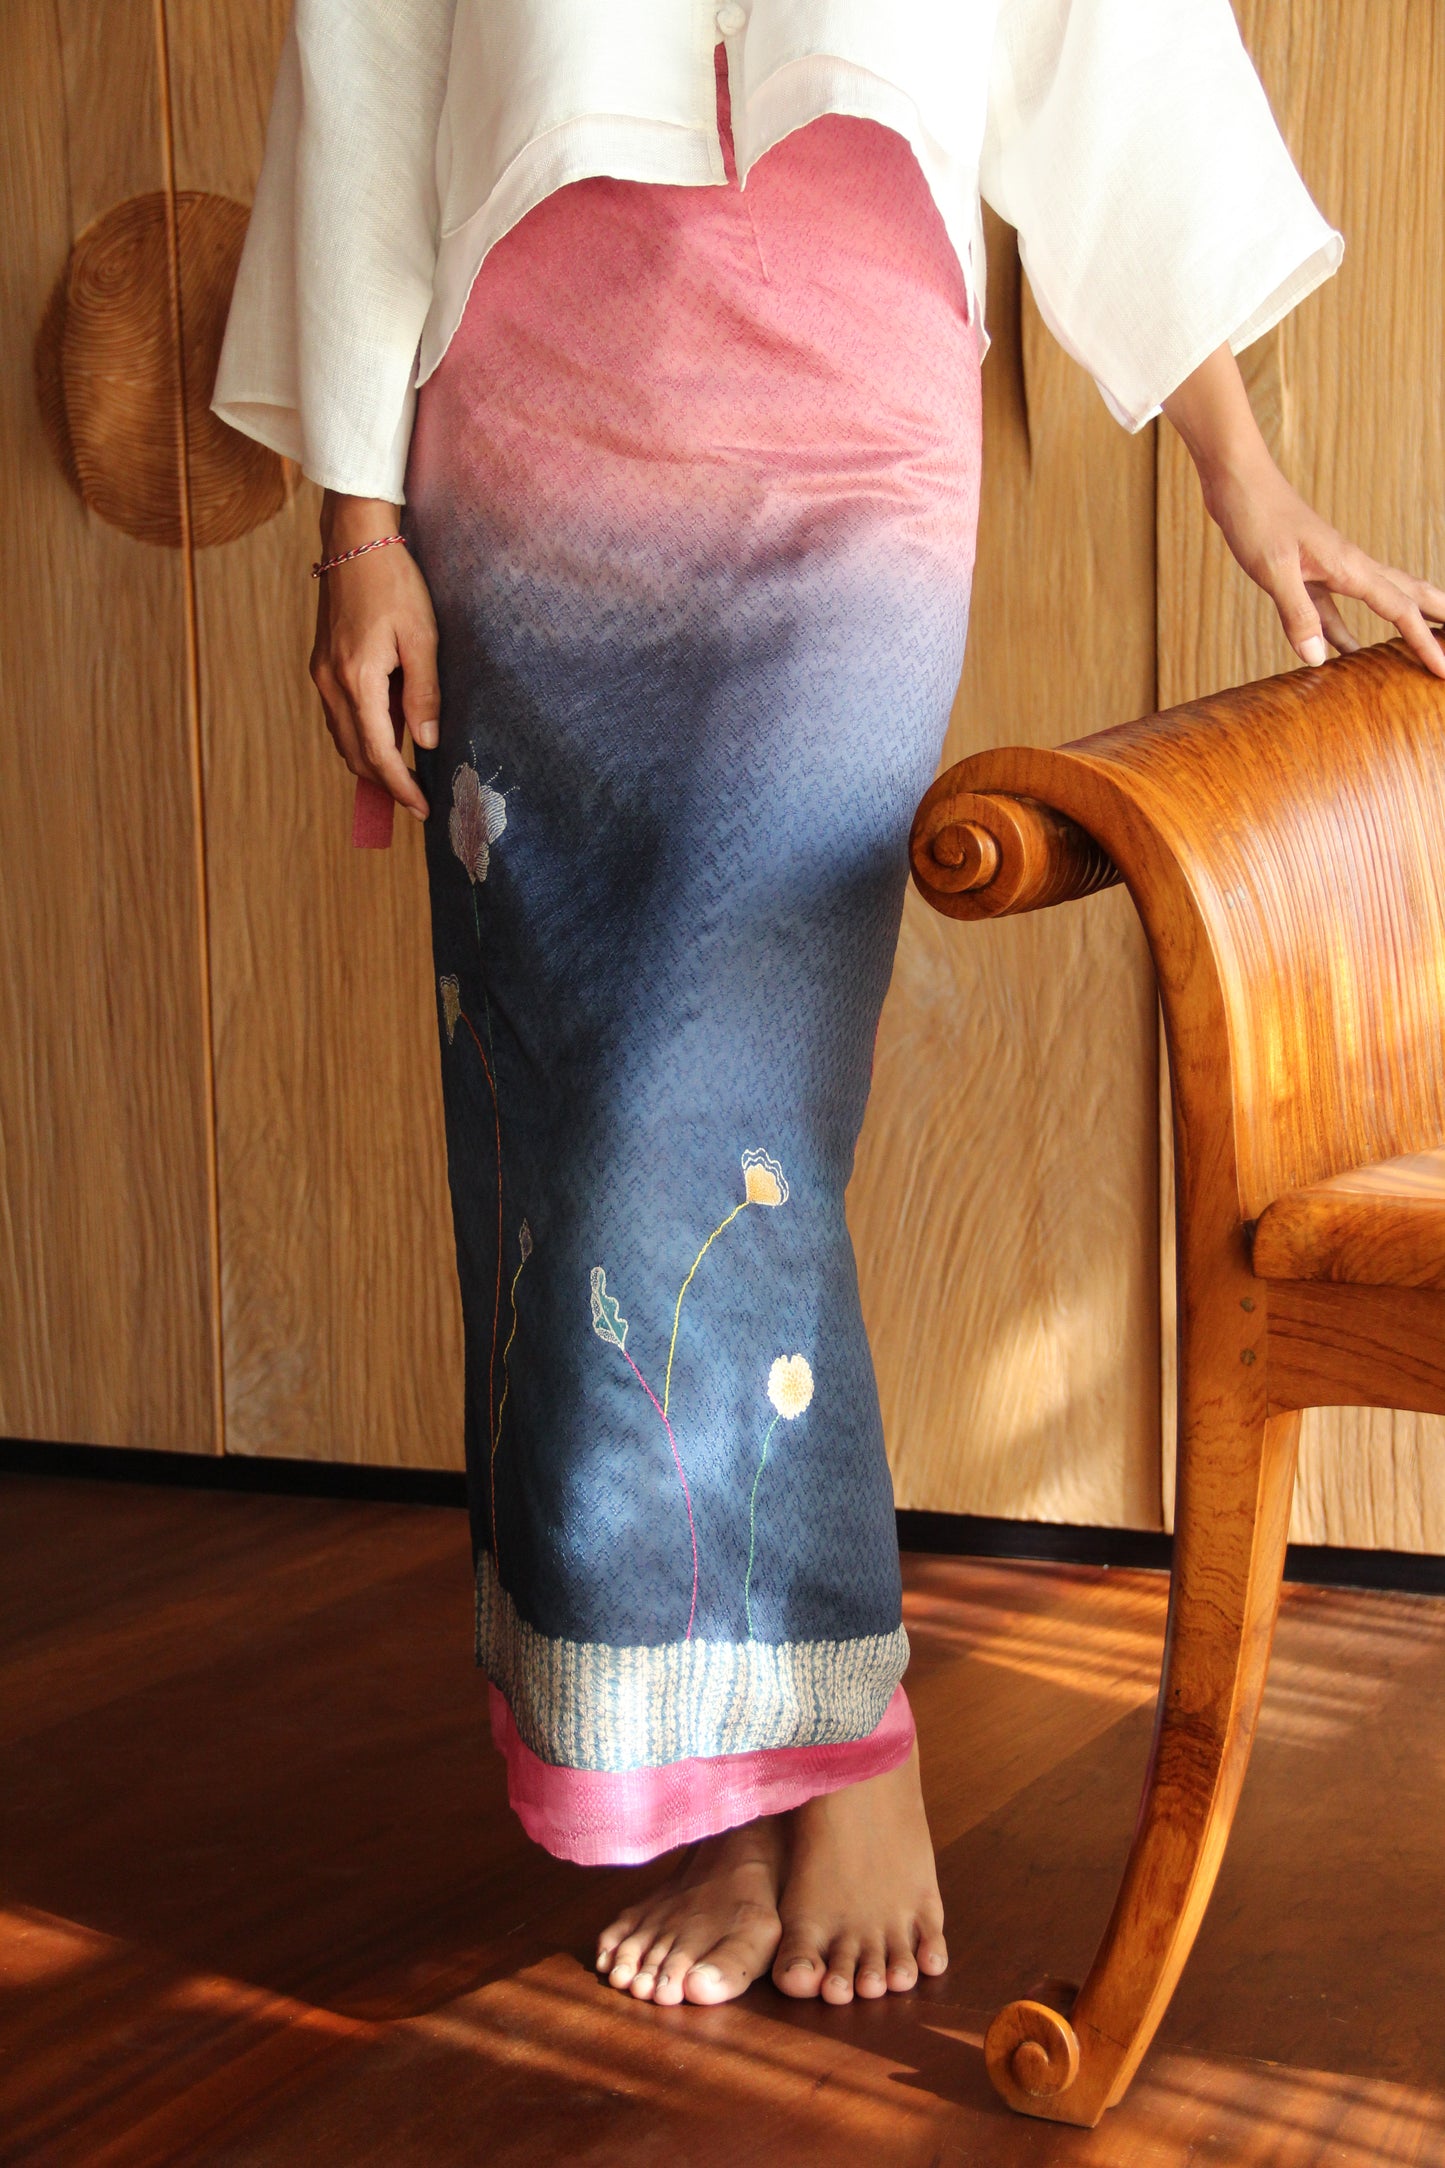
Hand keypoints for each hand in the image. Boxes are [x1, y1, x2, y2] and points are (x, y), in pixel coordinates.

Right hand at [309, 492, 440, 817]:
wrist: (355, 540)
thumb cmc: (395, 582)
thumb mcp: (422, 637)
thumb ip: (423, 693)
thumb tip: (425, 743)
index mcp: (357, 678)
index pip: (378, 751)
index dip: (400, 786)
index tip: (421, 809)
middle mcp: (330, 682)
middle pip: (354, 753)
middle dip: (384, 783)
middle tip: (414, 802)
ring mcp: (321, 674)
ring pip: (342, 738)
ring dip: (370, 762)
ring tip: (404, 778)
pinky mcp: (322, 664)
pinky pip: (339, 716)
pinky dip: (360, 737)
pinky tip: (385, 738)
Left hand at [1163, 345, 1444, 680]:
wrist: (1237, 480)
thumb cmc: (1256, 516)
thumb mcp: (1273, 569)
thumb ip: (1297, 612)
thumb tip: (1317, 659)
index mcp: (1350, 567)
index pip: (1400, 610)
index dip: (1424, 642)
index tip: (1443, 670)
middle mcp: (1349, 567)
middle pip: (1408, 595)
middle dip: (1438, 618)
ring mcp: (1330, 569)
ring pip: (1380, 600)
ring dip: (1403, 622)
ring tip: (1422, 645)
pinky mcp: (1307, 573)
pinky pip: (1335, 611)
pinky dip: (1345, 633)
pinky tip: (1345, 654)